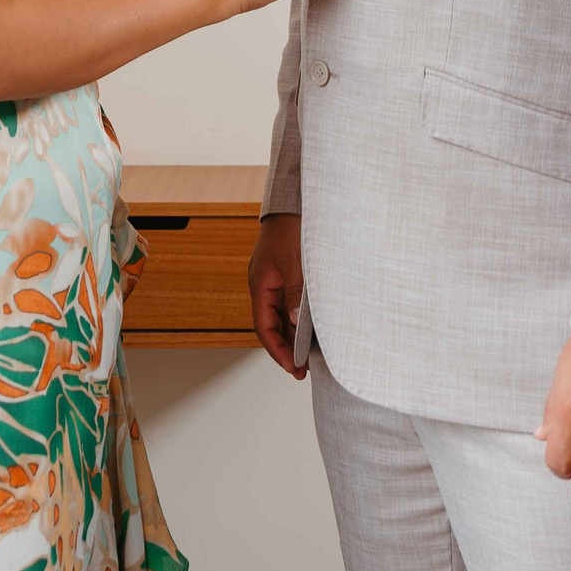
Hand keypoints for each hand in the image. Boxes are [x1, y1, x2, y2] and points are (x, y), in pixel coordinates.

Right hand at [248, 214, 306, 377]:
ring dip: (293, 335)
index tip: (294, 368)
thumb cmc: (292, 228)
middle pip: (271, 325)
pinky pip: (288, 302)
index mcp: (260, 285)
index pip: (264, 328)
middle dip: (286, 348)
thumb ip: (294, 296)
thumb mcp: (296, 265)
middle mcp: (264, 285)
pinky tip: (311, 327)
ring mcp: (274, 280)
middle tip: (303, 369)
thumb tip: (295, 325)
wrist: (294, 202)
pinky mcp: (285, 274)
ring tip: (309, 355)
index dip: (278, 351)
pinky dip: (298, 318)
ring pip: (280, 315)